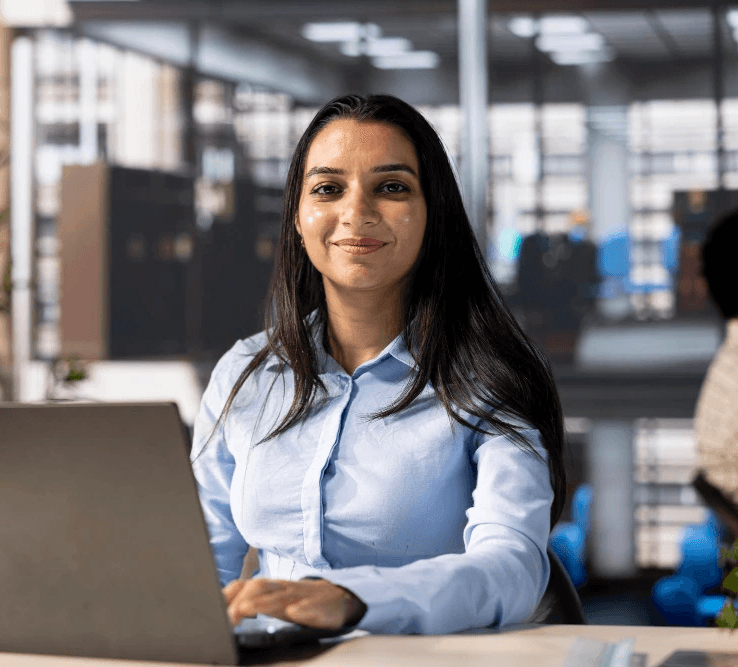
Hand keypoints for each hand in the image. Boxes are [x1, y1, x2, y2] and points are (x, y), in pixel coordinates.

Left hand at [223, 578, 366, 629]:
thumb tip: (222, 611)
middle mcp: (283, 589)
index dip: (229, 595)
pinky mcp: (321, 606)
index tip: (213, 610)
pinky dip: (302, 609)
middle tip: (227, 617)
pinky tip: (294, 612)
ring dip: (264, 603)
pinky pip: (311, 606)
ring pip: (282, 595)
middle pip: (260, 587)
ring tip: (248, 610)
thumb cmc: (299, 603)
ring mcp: (302, 596)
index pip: (245, 585)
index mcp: (270, 588)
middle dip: (242, 600)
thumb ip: (251, 602)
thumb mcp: (274, 601)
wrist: (338, 598)